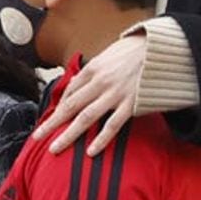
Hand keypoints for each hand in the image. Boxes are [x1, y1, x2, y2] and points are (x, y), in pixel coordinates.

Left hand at [32, 32, 145, 156]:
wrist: (163, 48)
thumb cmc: (135, 51)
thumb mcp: (109, 55)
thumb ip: (94, 71)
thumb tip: (79, 82)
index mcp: (92, 69)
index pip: (70, 92)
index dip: (58, 107)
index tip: (50, 119)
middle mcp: (99, 82)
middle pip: (70, 107)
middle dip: (52, 123)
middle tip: (37, 136)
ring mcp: (115, 94)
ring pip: (85, 118)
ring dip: (68, 135)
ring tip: (54, 148)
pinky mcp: (131, 104)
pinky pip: (112, 125)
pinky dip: (101, 139)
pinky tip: (90, 151)